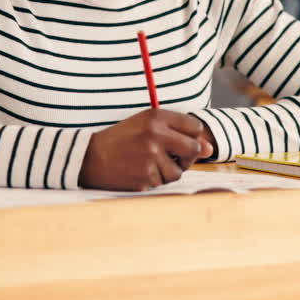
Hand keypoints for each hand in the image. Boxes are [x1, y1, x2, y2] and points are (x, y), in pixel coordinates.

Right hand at [79, 109, 213, 190]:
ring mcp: (151, 157)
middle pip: (193, 149)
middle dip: (187, 156)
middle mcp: (155, 134)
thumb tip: (209, 149)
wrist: (89, 157)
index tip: (180, 141)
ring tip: (149, 164)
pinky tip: (140, 172)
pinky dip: (154, 180)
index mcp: (156, 116)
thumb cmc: (121, 140)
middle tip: (172, 157)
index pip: (194, 126)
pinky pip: (163, 183)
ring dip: (168, 171)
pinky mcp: (145, 176)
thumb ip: (178, 132)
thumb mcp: (146, 125)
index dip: (191, 137)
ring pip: (179, 171)